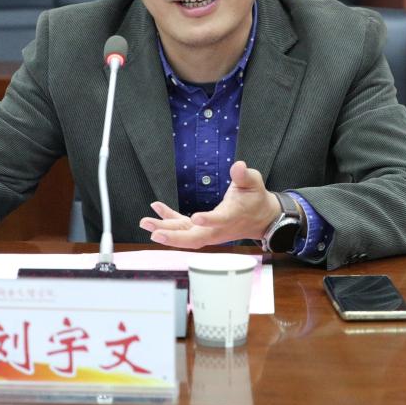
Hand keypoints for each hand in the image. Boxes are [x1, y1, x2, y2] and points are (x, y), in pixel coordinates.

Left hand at [138, 161, 280, 248]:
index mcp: (232, 216)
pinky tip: (156, 209)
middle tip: (155, 233)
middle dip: (174, 237)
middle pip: (195, 238)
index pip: (220, 221)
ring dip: (165, 229)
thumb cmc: (255, 200)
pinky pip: (183, 225)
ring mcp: (208, 230)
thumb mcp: (253, 183)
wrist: (259, 218)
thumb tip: (239, 166)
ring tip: (145, 222)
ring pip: (185, 235)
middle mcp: (218, 229)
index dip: (208, 220)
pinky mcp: (202, 228)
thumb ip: (244, 176)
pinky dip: (169, 219)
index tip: (196, 218)